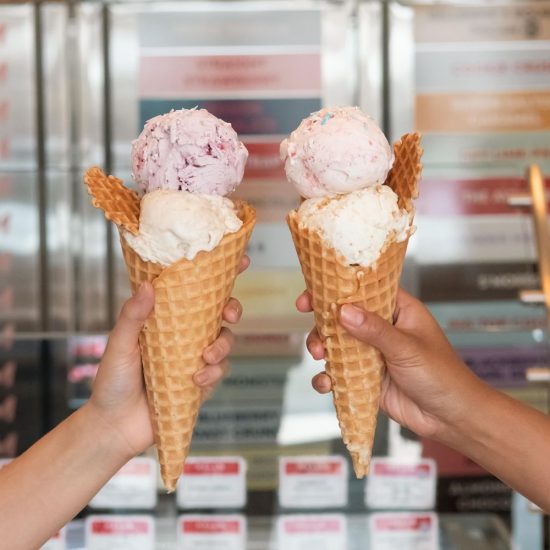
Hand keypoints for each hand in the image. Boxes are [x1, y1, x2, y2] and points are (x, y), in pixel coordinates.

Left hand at [88, 255, 249, 457]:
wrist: (115, 426)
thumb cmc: (112, 381)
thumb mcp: (119, 344)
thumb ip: (132, 316)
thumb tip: (148, 286)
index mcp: (167, 318)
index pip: (195, 291)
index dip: (220, 275)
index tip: (241, 261)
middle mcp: (185, 334)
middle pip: (220, 313)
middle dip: (233, 309)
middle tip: (229, 314)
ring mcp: (195, 358)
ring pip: (226, 341)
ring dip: (223, 345)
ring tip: (206, 356)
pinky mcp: (202, 382)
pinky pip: (219, 371)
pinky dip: (213, 373)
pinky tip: (196, 379)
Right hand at [297, 288, 488, 439]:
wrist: (451, 419)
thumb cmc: (443, 376)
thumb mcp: (407, 348)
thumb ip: (374, 330)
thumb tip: (343, 311)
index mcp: (397, 310)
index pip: (363, 290)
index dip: (335, 289)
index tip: (311, 296)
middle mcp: (382, 329)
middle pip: (342, 317)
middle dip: (323, 325)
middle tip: (316, 335)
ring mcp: (372, 353)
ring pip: (336, 344)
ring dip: (323, 349)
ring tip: (320, 357)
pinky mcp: (365, 378)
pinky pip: (339, 373)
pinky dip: (328, 377)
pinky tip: (326, 383)